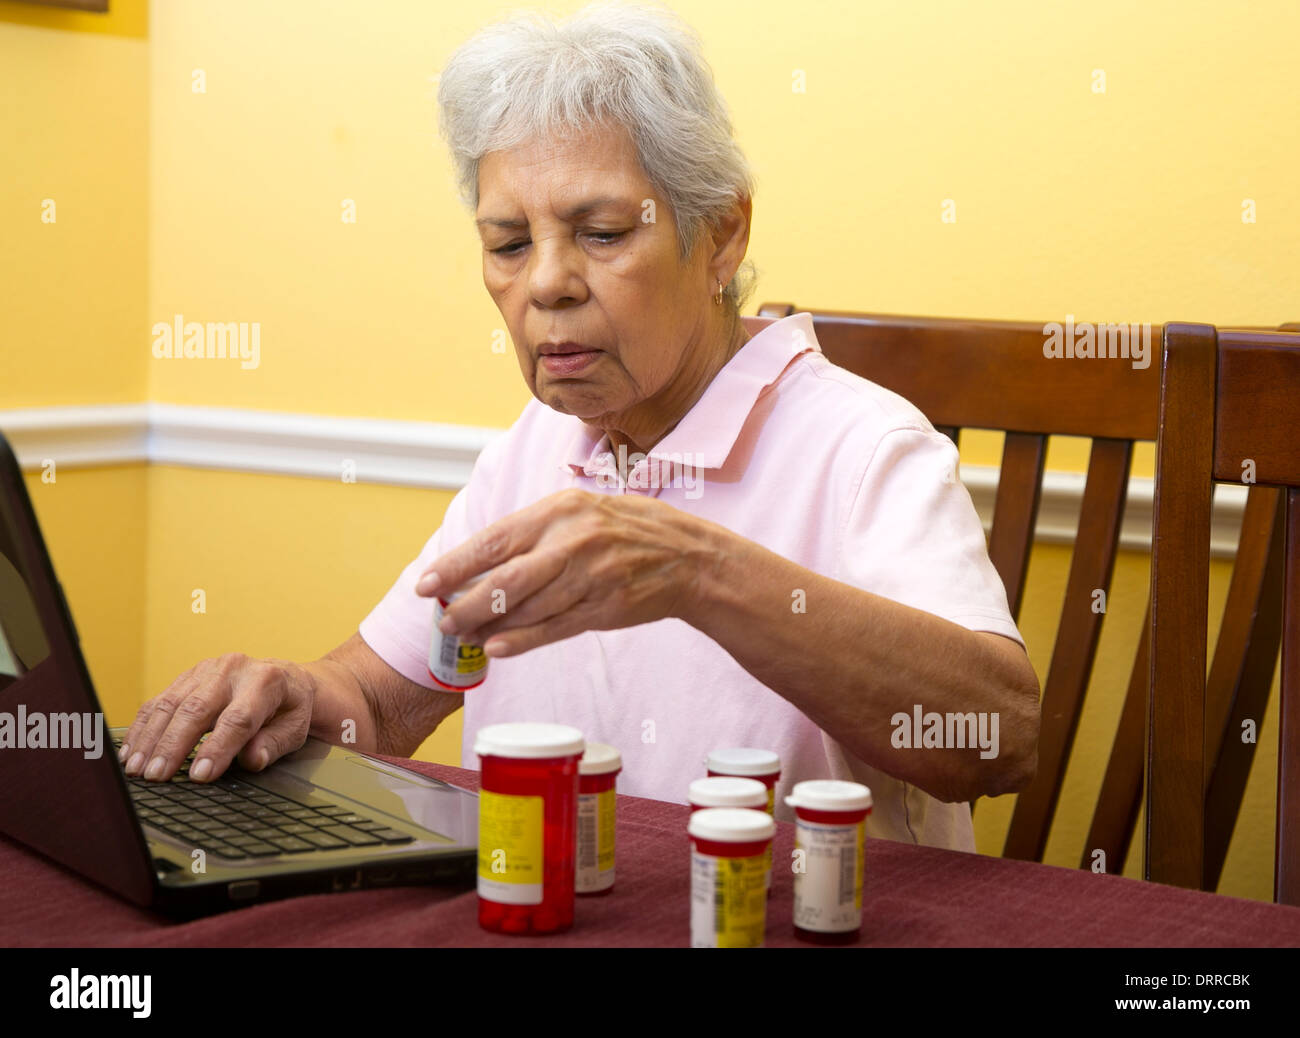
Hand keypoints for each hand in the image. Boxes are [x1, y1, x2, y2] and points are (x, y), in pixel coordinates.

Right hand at [119, 653, 314, 782]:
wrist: (283, 678)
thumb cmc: (289, 708)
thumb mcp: (294, 729)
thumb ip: (273, 745)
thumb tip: (251, 759)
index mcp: (267, 681)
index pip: (238, 719)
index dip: (217, 748)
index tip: (199, 776)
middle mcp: (234, 669)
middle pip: (197, 708)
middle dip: (174, 745)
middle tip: (157, 776)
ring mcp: (207, 669)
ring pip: (171, 703)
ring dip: (150, 739)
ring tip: (137, 769)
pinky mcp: (188, 676)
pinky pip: (159, 701)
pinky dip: (142, 728)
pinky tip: (131, 751)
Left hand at [415, 488, 720, 656]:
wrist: (689, 557)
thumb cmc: (629, 531)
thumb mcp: (583, 511)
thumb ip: (537, 531)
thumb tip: (483, 560)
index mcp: (561, 509)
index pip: (496, 539)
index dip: (456, 564)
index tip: (427, 583)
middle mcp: (574, 540)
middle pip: (505, 578)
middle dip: (465, 601)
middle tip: (442, 618)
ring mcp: (591, 575)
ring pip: (527, 607)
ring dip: (489, 625)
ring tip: (464, 636)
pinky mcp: (605, 607)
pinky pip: (555, 627)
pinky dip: (523, 639)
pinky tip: (498, 648)